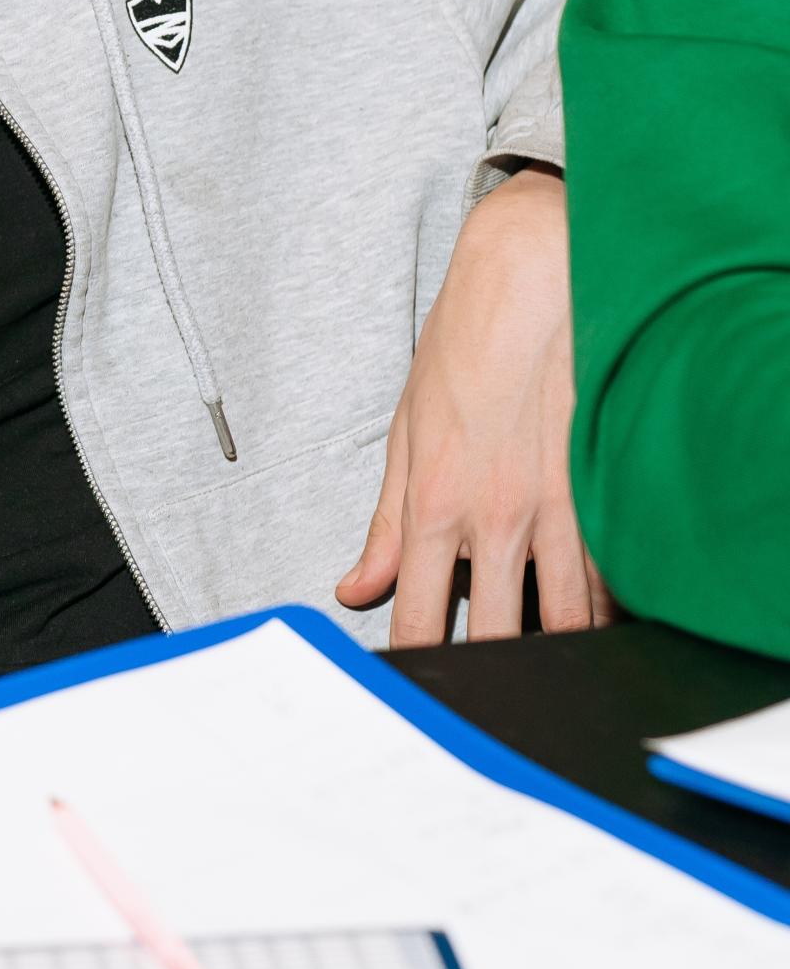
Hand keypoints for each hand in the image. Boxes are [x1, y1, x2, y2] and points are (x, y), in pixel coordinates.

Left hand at [336, 169, 612, 644]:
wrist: (532, 276)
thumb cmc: (463, 346)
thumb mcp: (404, 429)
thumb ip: (383, 521)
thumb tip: (354, 587)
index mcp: (435, 503)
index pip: (419, 619)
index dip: (417, 666)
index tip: (419, 688)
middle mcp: (496, 516)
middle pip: (498, 638)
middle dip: (492, 673)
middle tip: (488, 691)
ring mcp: (558, 507)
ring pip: (568, 620)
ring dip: (558, 649)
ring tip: (547, 664)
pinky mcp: (604, 488)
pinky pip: (614, 576)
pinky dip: (607, 606)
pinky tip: (597, 617)